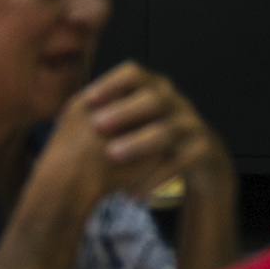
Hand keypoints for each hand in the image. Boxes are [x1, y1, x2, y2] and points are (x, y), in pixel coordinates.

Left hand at [39, 62, 224, 206]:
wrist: (203, 158)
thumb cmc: (155, 135)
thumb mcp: (139, 120)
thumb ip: (113, 114)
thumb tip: (66, 115)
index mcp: (157, 87)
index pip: (134, 74)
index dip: (111, 83)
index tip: (87, 99)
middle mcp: (177, 102)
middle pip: (153, 99)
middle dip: (123, 111)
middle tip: (96, 124)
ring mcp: (193, 126)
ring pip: (166, 132)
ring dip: (137, 143)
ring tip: (112, 155)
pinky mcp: (203, 152)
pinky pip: (178, 164)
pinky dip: (154, 179)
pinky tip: (132, 194)